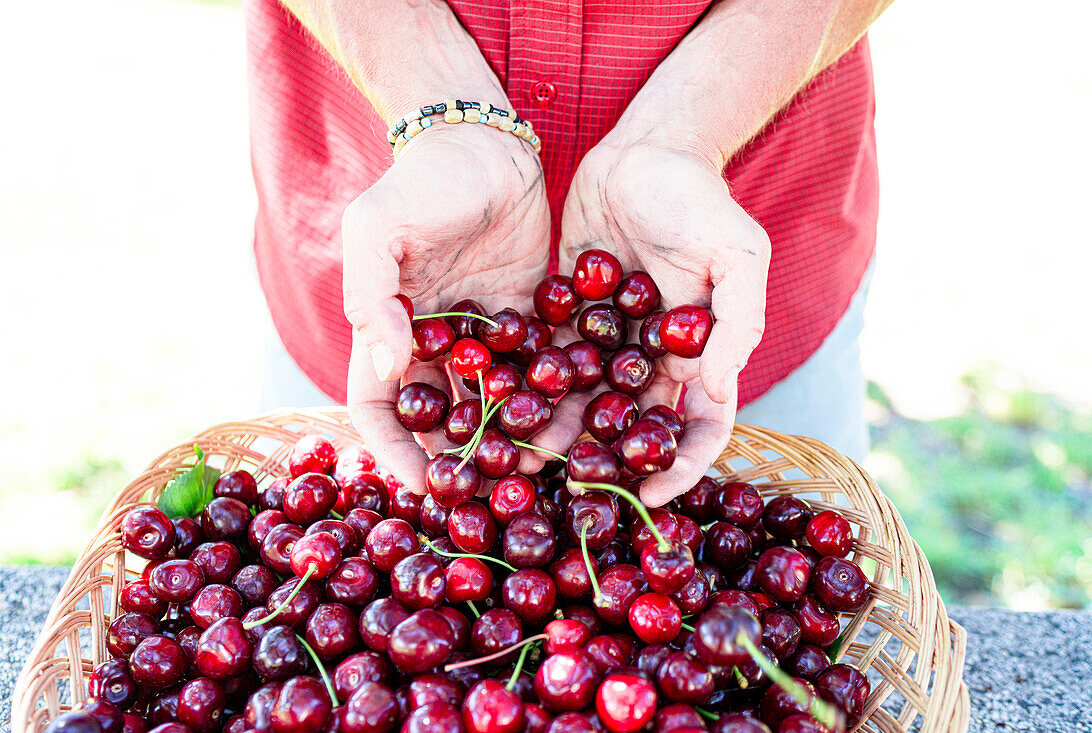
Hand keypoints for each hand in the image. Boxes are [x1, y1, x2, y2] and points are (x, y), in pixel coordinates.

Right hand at [344, 123, 549, 492]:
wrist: (483, 140)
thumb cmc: (418, 182)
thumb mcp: (375, 228)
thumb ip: (371, 295)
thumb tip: (390, 366)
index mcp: (388, 330)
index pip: (381, 408)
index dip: (396, 452)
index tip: (425, 487)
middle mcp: (435, 341)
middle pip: (443, 417)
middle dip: (464, 457)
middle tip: (493, 489)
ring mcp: (484, 332)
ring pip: (497, 400)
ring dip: (515, 434)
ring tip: (542, 462)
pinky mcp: (530, 315)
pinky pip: (540, 365)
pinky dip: (554, 395)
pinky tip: (577, 420)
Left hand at [554, 141, 769, 506]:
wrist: (642, 151)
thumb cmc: (700, 201)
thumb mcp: (737, 252)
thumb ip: (738, 321)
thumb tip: (721, 390)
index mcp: (700, 354)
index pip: (699, 426)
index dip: (682, 466)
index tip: (652, 497)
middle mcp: (652, 358)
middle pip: (631, 425)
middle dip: (605, 459)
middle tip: (569, 485)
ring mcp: (607, 341)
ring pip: (582, 401)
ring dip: (557, 430)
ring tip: (522, 454)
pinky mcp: (567, 317)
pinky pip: (547, 360)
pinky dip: (528, 385)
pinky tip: (498, 405)